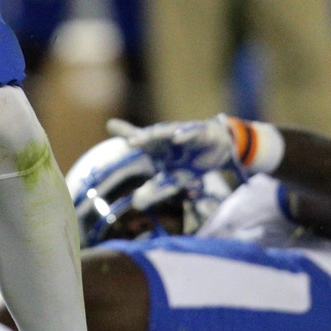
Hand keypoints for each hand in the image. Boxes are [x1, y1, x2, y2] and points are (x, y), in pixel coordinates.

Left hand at [107, 116, 236, 183]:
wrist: (218, 149)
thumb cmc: (189, 162)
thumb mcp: (172, 178)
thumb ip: (154, 190)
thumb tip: (135, 205)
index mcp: (158, 146)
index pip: (139, 138)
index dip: (126, 132)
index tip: (111, 125)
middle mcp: (167, 138)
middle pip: (152, 136)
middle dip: (141, 137)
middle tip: (130, 142)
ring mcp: (183, 133)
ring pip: (169, 131)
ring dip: (159, 133)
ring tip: (150, 136)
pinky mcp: (201, 132)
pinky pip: (193, 132)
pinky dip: (185, 134)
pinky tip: (177, 137)